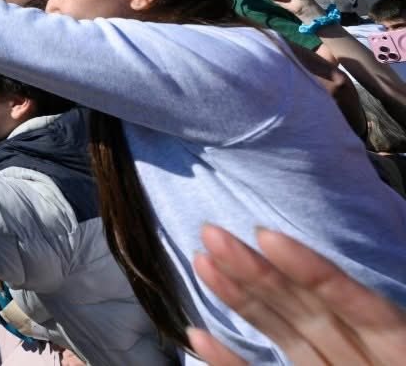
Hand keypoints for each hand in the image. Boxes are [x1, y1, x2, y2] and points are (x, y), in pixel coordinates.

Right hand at [188, 224, 405, 365]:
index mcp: (399, 347)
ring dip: (238, 297)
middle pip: (304, 307)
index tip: (266, 236)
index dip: (312, 270)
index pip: (354, 302)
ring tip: (202, 260)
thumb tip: (359, 290)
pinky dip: (228, 363)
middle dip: (256, 270)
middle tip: (210, 232)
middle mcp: (359, 355)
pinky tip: (198, 336)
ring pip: (281, 332)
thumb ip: (387, 324)